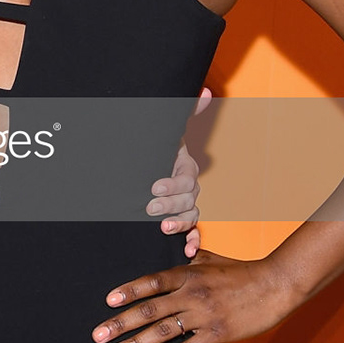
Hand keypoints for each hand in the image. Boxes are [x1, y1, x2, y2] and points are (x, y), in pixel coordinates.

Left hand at [94, 250, 301, 342]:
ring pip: (163, 331)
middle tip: (98, 335)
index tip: (108, 300)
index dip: (129, 290)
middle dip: (120, 323)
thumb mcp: (212, 259)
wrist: (276, 285)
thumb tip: (178, 252)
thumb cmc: (242, 271)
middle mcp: (191, 294)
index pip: (151, 282)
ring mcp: (204, 315)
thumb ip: (190, 259)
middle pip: (149, 309)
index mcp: (188, 274)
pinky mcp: (218, 334)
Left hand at [151, 87, 211, 255]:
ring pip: (191, 215)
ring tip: (164, 228)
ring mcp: (185, 205)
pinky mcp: (179, 220)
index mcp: (184, 167)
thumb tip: (206, 92)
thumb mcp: (162, 133)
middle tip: (150, 208)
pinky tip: (188, 250)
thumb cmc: (152, 150)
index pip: (185, 177)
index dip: (171, 183)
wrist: (137, 170)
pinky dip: (193, 241)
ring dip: (181, 223)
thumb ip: (184, 112)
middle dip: (170, 204)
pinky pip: (194, 232)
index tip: (153, 187)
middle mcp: (188, 187)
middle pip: (188, 199)